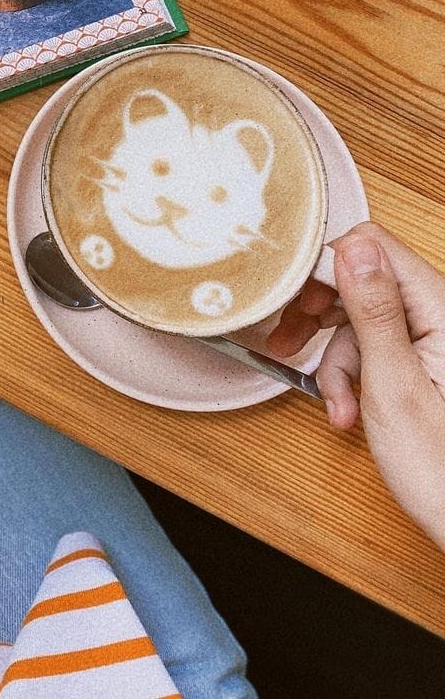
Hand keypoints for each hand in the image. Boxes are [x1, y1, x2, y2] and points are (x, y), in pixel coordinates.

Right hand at [268, 221, 444, 548]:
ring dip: (336, 356)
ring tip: (334, 403)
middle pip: (363, 279)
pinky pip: (376, 344)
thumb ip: (374, 310)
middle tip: (287, 341)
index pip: (374, 247)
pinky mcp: (427, 356)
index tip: (290, 294)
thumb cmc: (442, 469)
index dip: (326, 265)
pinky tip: (350, 410)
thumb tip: (351, 248)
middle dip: (321, 314)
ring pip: (362, 316)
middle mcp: (441, 314)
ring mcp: (434, 336)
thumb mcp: (394, 385)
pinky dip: (354, 373)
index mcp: (442, 309)